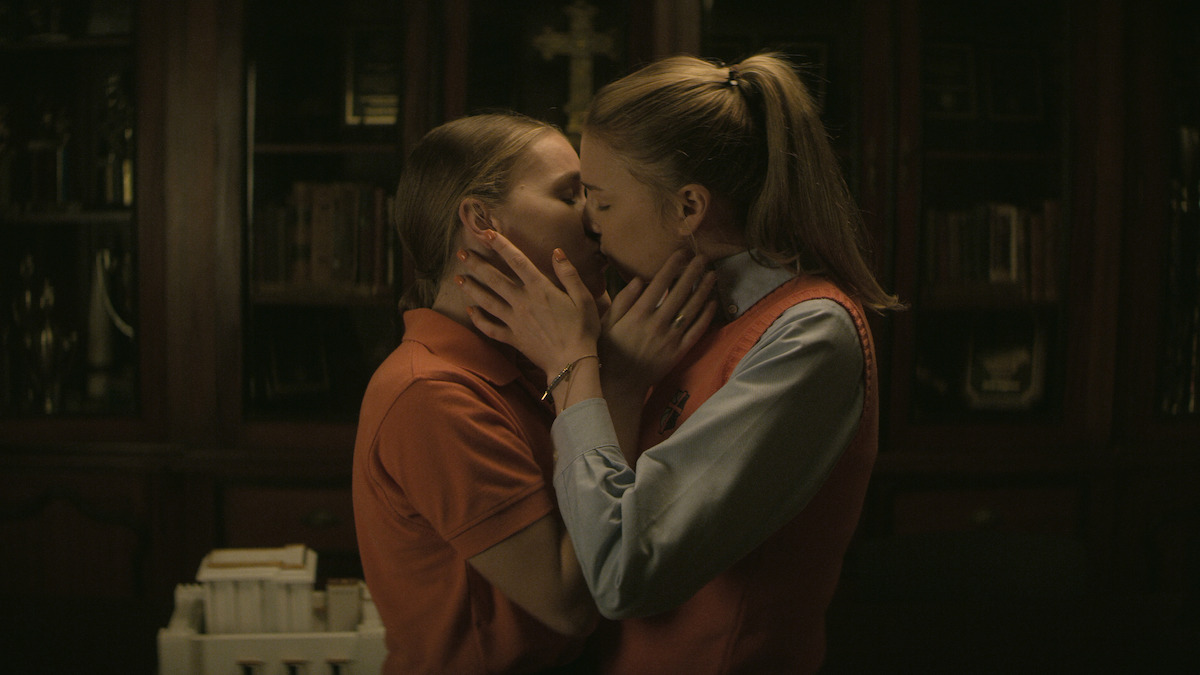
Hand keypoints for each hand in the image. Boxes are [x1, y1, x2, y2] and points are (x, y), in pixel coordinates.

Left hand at [457, 229, 600, 377]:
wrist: (572, 363)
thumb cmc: (583, 330)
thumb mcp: (584, 298)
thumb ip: (569, 274)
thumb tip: (557, 252)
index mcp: (540, 289)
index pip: (517, 261)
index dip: (501, 245)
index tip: (486, 233)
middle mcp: (522, 302)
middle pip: (494, 279)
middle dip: (476, 265)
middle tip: (461, 254)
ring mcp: (514, 321)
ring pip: (487, 301)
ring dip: (471, 289)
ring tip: (458, 279)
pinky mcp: (512, 338)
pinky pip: (490, 328)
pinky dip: (478, 319)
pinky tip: (470, 311)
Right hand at [600, 250, 717, 398]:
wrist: (620, 384)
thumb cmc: (609, 351)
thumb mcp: (607, 323)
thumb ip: (622, 300)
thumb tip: (639, 280)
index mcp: (638, 314)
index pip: (659, 284)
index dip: (672, 267)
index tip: (681, 253)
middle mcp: (657, 323)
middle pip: (680, 293)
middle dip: (693, 272)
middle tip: (703, 257)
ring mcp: (671, 338)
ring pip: (692, 309)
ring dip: (704, 290)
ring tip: (713, 274)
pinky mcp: (679, 351)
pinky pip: (696, 331)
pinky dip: (706, 316)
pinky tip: (713, 302)